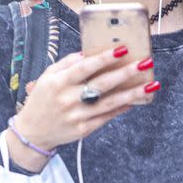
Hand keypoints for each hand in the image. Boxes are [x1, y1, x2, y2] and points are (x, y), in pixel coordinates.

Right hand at [10, 46, 157, 161]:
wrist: (32, 133)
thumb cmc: (41, 100)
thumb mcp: (47, 77)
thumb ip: (66, 64)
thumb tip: (89, 53)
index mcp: (58, 82)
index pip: (84, 67)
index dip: (104, 58)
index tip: (123, 49)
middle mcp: (68, 99)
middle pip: (101, 84)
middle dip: (125, 73)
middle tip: (145, 63)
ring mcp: (77, 116)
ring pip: (109, 103)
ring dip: (132, 93)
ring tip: (151, 84)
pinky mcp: (83, 129)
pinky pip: (106, 117)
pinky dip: (121, 108)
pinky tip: (135, 100)